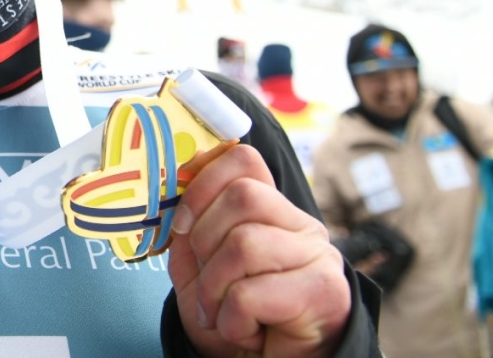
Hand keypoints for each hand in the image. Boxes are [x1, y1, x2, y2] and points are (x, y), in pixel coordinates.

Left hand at [168, 144, 350, 356]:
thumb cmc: (235, 313)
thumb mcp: (200, 264)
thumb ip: (190, 225)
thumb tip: (168, 187)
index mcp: (273, 210)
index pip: (244, 161)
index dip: (203, 182)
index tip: (182, 222)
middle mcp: (302, 226)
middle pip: (243, 198)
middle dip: (204, 242)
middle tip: (205, 280)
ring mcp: (318, 257)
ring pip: (244, 245)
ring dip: (214, 288)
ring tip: (220, 311)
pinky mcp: (324, 293)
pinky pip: (250, 294)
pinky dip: (231, 320)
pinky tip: (244, 331)